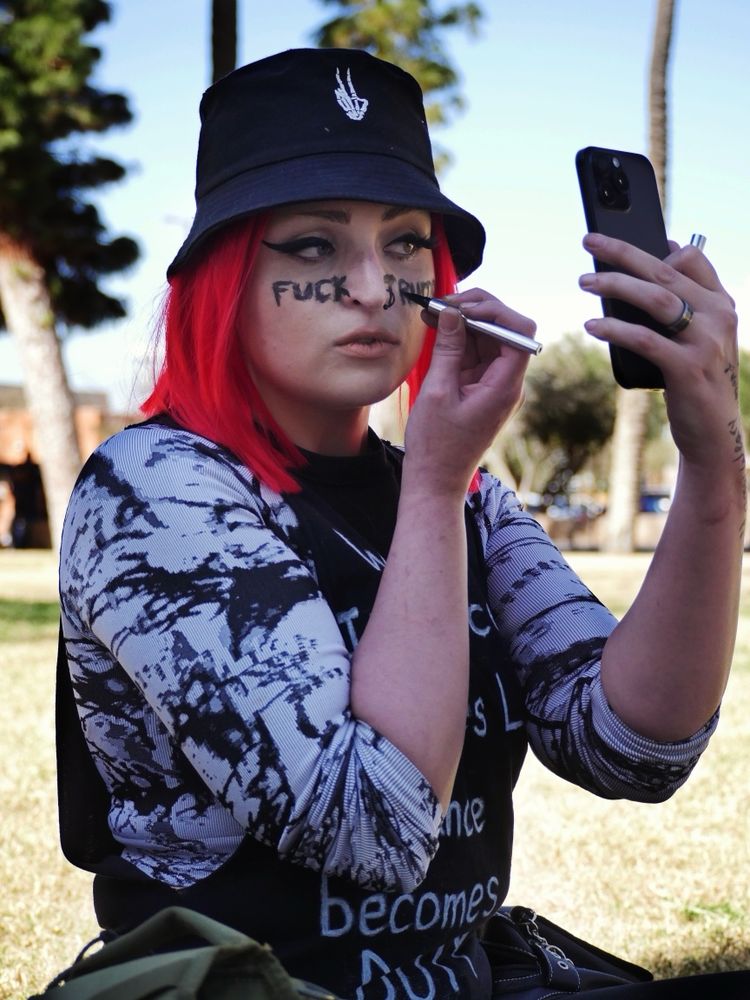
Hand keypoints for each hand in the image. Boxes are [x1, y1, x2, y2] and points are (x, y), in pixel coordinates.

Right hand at [403, 288, 535, 496]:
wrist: (435, 479)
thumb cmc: (436, 444)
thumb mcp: (438, 391)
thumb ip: (448, 349)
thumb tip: (453, 312)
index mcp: (506, 386)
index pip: (519, 332)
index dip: (495, 311)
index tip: (462, 306)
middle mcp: (507, 383)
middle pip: (505, 331)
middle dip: (476, 311)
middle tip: (441, 305)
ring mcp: (495, 385)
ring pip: (488, 339)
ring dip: (463, 322)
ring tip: (433, 313)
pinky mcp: (480, 387)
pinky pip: (475, 353)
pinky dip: (458, 339)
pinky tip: (437, 329)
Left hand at [579, 234, 741, 476]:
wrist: (712, 433)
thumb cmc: (696, 383)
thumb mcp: (696, 340)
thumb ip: (683, 306)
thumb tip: (658, 261)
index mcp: (721, 304)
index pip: (693, 258)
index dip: (656, 246)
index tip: (619, 240)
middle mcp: (719, 316)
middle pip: (666, 270)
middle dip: (623, 253)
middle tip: (589, 242)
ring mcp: (706, 341)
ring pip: (656, 298)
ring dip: (615, 285)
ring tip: (584, 281)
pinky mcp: (688, 368)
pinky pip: (646, 339)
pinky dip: (616, 329)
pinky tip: (592, 325)